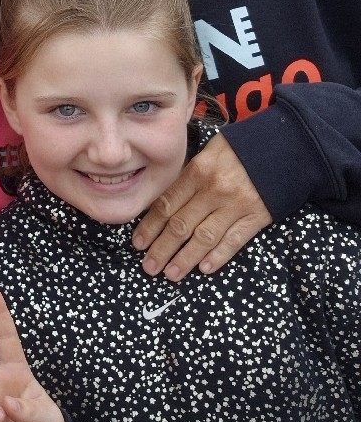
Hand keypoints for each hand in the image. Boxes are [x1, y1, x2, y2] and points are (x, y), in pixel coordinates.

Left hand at [133, 133, 272, 279]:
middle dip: (162, 248)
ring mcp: (235, 205)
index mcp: (197, 171)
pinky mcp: (257, 216)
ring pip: (204, 237)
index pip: (167, 204)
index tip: (138, 242)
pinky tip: (204, 268)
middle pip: (181, 224)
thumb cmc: (240, 149)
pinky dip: (218, 256)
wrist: (284, 147)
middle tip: (148, 267)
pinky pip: (234, 240)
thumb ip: (189, 176)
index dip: (150, 226)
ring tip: (171, 274)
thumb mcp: (209, 152)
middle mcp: (213, 190)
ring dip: (185, 258)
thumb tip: (166, 200)